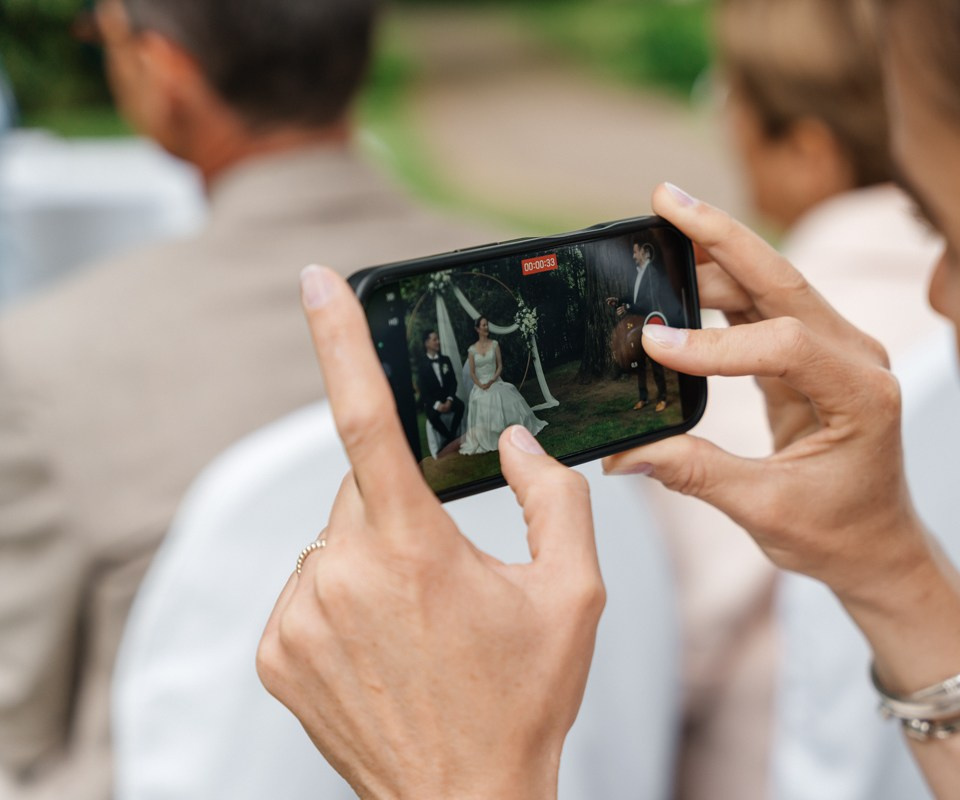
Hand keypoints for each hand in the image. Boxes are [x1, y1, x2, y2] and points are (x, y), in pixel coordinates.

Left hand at [258, 266, 602, 799]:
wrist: (464, 799)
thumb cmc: (521, 701)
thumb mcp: (573, 594)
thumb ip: (557, 499)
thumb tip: (518, 446)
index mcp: (415, 549)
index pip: (368, 420)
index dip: (340, 342)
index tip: (316, 282)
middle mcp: (342, 576)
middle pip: (360, 490)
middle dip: (401, 509)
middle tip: (447, 575)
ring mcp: (300, 618)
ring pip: (333, 542)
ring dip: (371, 558)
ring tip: (418, 626)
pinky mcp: (276, 653)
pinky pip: (308, 589)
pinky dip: (340, 597)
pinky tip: (383, 646)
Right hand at [603, 185, 928, 607]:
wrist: (877, 546)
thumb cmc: (838, 534)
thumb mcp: (766, 511)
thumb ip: (695, 473)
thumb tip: (622, 454)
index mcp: (863, 395)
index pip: (786, 346)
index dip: (716, 344)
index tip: (653, 346)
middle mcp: (857, 357)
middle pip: (784, 280)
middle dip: (722, 236)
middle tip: (665, 198)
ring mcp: (837, 349)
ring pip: (771, 284)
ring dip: (715, 254)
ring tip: (659, 227)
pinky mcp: (811, 353)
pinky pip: (763, 308)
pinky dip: (720, 286)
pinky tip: (681, 267)